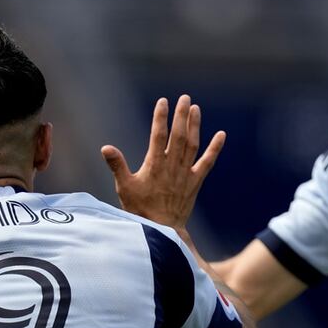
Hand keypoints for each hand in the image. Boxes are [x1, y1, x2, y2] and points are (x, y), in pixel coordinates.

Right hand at [101, 95, 225, 229]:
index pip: (158, 135)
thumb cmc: (140, 209)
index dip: (161, 117)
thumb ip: (117, 166)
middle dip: (181, 115)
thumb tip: (106, 148)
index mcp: (155, 165)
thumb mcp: (124, 187)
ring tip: (195, 109)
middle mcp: (172, 166)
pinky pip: (208, 162)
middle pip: (178, 135)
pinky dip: (215, 148)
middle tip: (184, 98)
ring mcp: (186, 173)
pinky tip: (221, 135)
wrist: (162, 230)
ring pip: (192, 145)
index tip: (163, 101)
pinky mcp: (195, 182)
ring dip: (195, 126)